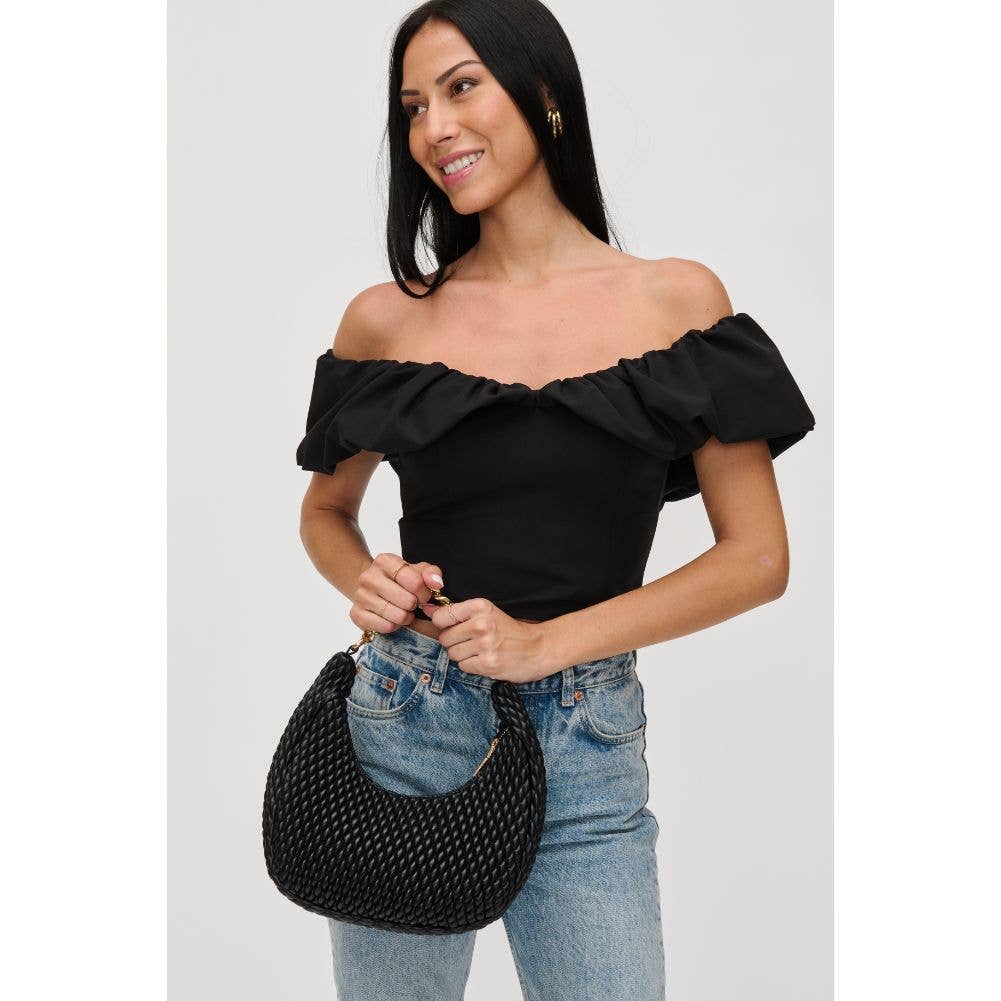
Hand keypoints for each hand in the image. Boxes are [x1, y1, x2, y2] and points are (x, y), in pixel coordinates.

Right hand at [350, 553, 443, 634]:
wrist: (374, 588)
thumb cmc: (400, 579)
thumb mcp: (418, 571)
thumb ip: (431, 573)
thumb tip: (437, 583)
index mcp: (384, 561)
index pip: (415, 581)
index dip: (424, 593)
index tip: (424, 595)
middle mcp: (368, 576)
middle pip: (407, 601)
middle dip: (414, 605)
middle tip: (412, 604)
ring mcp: (360, 595)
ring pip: (397, 616)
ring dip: (406, 617)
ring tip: (403, 610)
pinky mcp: (356, 614)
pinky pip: (385, 627)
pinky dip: (394, 626)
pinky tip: (392, 618)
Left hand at [418, 595, 551, 683]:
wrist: (538, 648)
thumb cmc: (509, 630)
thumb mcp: (487, 613)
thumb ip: (457, 613)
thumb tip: (428, 609)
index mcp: (480, 606)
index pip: (442, 616)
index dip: (444, 624)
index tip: (453, 627)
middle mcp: (481, 623)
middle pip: (445, 637)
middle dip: (454, 642)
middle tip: (471, 641)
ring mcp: (485, 645)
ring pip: (453, 654)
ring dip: (463, 655)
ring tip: (480, 650)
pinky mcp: (488, 664)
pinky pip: (463, 667)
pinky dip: (472, 666)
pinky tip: (486, 660)